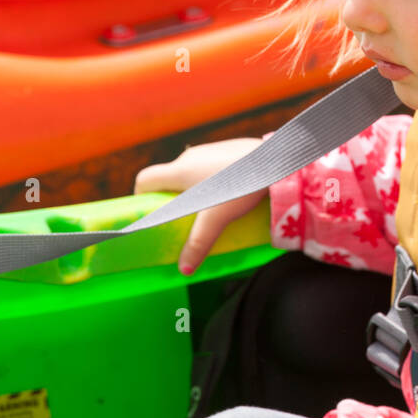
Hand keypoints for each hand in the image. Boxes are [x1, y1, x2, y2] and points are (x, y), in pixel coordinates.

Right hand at [133, 135, 271, 274]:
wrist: (276, 160)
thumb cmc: (240, 186)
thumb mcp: (216, 219)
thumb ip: (198, 243)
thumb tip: (184, 269)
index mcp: (178, 171)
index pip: (145, 179)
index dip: (141, 196)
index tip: (151, 213)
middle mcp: (190, 156)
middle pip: (167, 177)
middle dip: (170, 197)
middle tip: (182, 219)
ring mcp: (209, 150)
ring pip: (190, 171)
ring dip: (192, 188)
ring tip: (208, 209)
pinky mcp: (228, 148)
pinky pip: (209, 166)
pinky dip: (211, 179)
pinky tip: (229, 194)